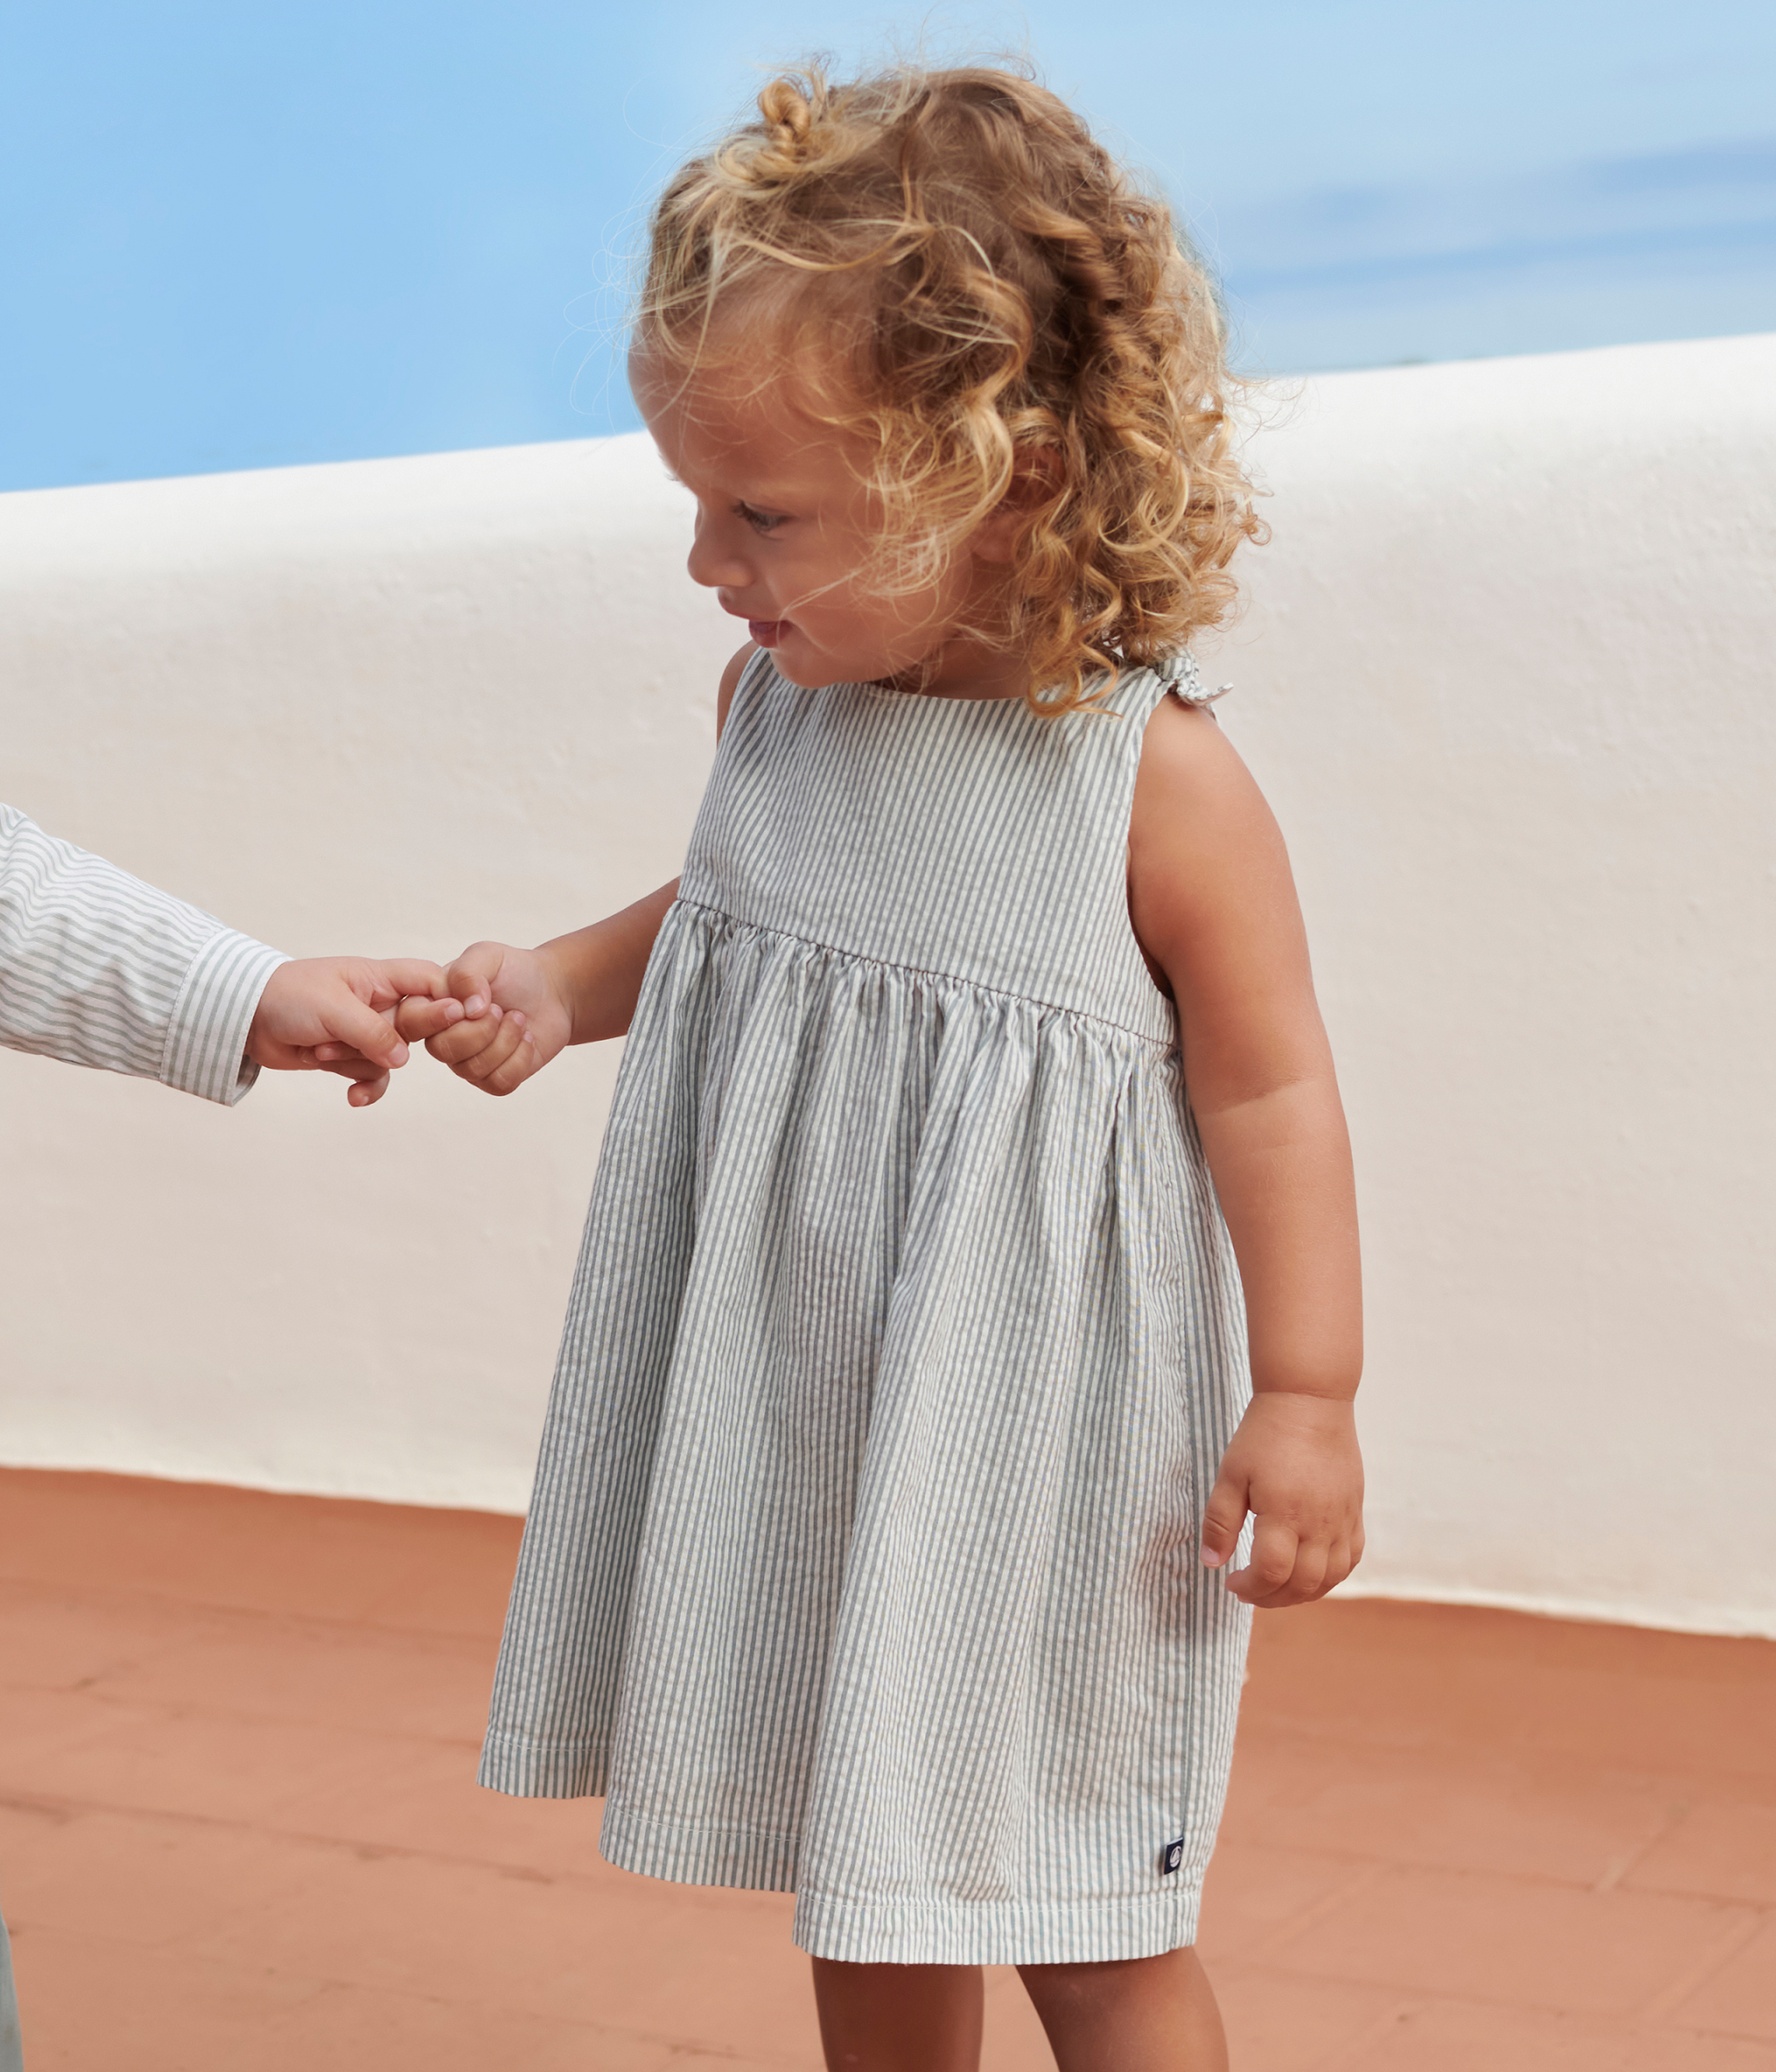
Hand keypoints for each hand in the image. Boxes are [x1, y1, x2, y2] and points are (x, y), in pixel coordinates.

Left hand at [248, 956, 450, 1107]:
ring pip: (392, 1058)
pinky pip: (374, 1076)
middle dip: (391, 1041)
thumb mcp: (335, 1010)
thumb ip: (374, 1032)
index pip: (433, 984)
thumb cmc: (287, 996)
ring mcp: (366, 1032)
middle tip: (367, 1041)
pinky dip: (364, 1087)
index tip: (458, 1020)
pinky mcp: (350, 1056)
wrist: (244, 1019)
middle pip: (419, 1027)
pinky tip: (353, 1097)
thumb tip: (403, 1060)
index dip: (450, 1001)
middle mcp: (380, 1004)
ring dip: (358, 1062)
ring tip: (322, 1051)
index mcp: (381, 978)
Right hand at [392, 940, 573, 1095]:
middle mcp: (444, 1036)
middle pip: (441, 1051)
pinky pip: (499, 1083)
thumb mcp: (488, 956)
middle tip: (500, 1009)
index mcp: (433, 1005)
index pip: (410, 1022)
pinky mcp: (494, 1077)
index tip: (463, 1006)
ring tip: (517, 1019)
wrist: (552, 990)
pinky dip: (520, 1058)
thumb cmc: (513, 971)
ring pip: (472, 1070)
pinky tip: (527, 1038)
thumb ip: (468, 973)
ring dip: (505, 1040)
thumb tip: (468, 1008)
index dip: (433, 1018)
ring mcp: (467, 1060)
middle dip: (480, 1030)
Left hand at [1200, 1393, 1364, 1608]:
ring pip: (1330, 1578)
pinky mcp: (1355, 1510)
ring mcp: (1342, 1519)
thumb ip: (1219, 1521)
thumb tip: (1212, 1563)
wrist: (1309, 1400)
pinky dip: (1331, 1575)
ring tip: (1276, 1586)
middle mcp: (1319, 1522)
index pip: (1271, 1573)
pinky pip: (1351, 1558)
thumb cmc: (1264, 1435)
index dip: (1250, 1588)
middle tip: (1249, 1590)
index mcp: (1284, 1513)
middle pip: (1303, 1584)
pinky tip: (1309, 1571)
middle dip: (1272, 1598)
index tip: (1231, 1581)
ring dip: (1302, 1593)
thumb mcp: (1230, 1474)